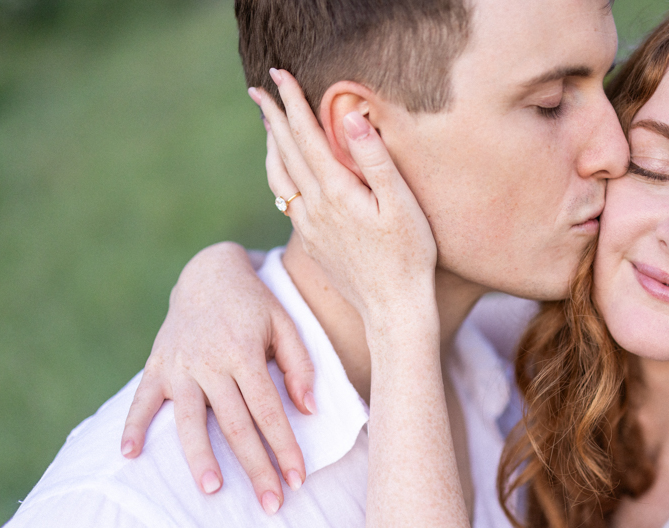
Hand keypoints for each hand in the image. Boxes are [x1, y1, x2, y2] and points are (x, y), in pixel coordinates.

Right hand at [121, 242, 314, 513]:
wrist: (209, 272)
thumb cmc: (256, 305)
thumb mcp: (286, 324)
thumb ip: (300, 366)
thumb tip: (308, 410)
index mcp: (244, 353)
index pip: (268, 411)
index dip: (284, 447)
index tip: (298, 479)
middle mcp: (210, 363)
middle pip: (235, 425)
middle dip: (255, 467)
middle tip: (271, 505)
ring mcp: (179, 366)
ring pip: (190, 420)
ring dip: (199, 457)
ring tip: (212, 490)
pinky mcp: (157, 366)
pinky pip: (142, 401)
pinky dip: (133, 427)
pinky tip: (129, 456)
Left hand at [250, 70, 438, 333]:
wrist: (394, 310)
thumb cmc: (409, 256)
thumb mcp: (401, 204)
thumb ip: (374, 159)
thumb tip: (349, 116)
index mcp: (336, 191)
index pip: (306, 136)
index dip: (292, 102)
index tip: (278, 75)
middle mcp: (314, 207)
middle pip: (285, 152)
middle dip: (272, 117)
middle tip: (259, 89)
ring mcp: (310, 227)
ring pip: (279, 177)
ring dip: (271, 146)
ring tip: (266, 125)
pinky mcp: (313, 244)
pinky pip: (286, 200)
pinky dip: (279, 175)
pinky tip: (284, 173)